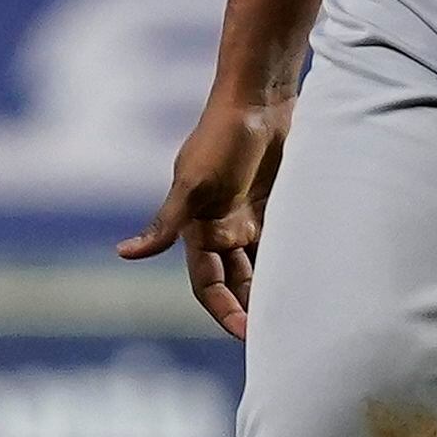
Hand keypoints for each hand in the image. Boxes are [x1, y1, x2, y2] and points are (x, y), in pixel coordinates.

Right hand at [118, 94, 288, 340]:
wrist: (260, 100)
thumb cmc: (221, 138)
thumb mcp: (193, 184)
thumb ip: (166, 224)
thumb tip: (124, 254)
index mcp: (200, 230)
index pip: (207, 285)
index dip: (223, 311)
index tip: (246, 334)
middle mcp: (225, 229)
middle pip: (236, 283)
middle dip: (250, 309)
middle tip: (277, 336)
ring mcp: (253, 217)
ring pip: (261, 267)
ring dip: (273, 291)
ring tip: (297, 317)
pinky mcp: (279, 205)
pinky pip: (284, 244)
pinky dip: (293, 263)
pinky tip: (313, 283)